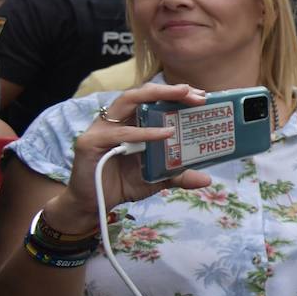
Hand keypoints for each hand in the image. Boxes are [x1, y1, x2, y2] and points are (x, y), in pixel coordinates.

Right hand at [45, 83, 212, 231]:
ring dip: (156, 97)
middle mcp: (116, 120)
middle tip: (194, 93)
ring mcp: (102, 128)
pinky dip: (143, 132)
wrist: (96, 205)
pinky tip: (164, 134)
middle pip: (141, 94)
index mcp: (131, 122)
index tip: (201, 96)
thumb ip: (179, 174)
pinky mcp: (90, 142)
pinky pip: (119, 133)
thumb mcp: (158, 177)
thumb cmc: (124, 183)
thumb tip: (206, 179)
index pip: (152, 99)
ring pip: (127, 102)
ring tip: (182, 98)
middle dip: (169, 90)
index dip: (175, 94)